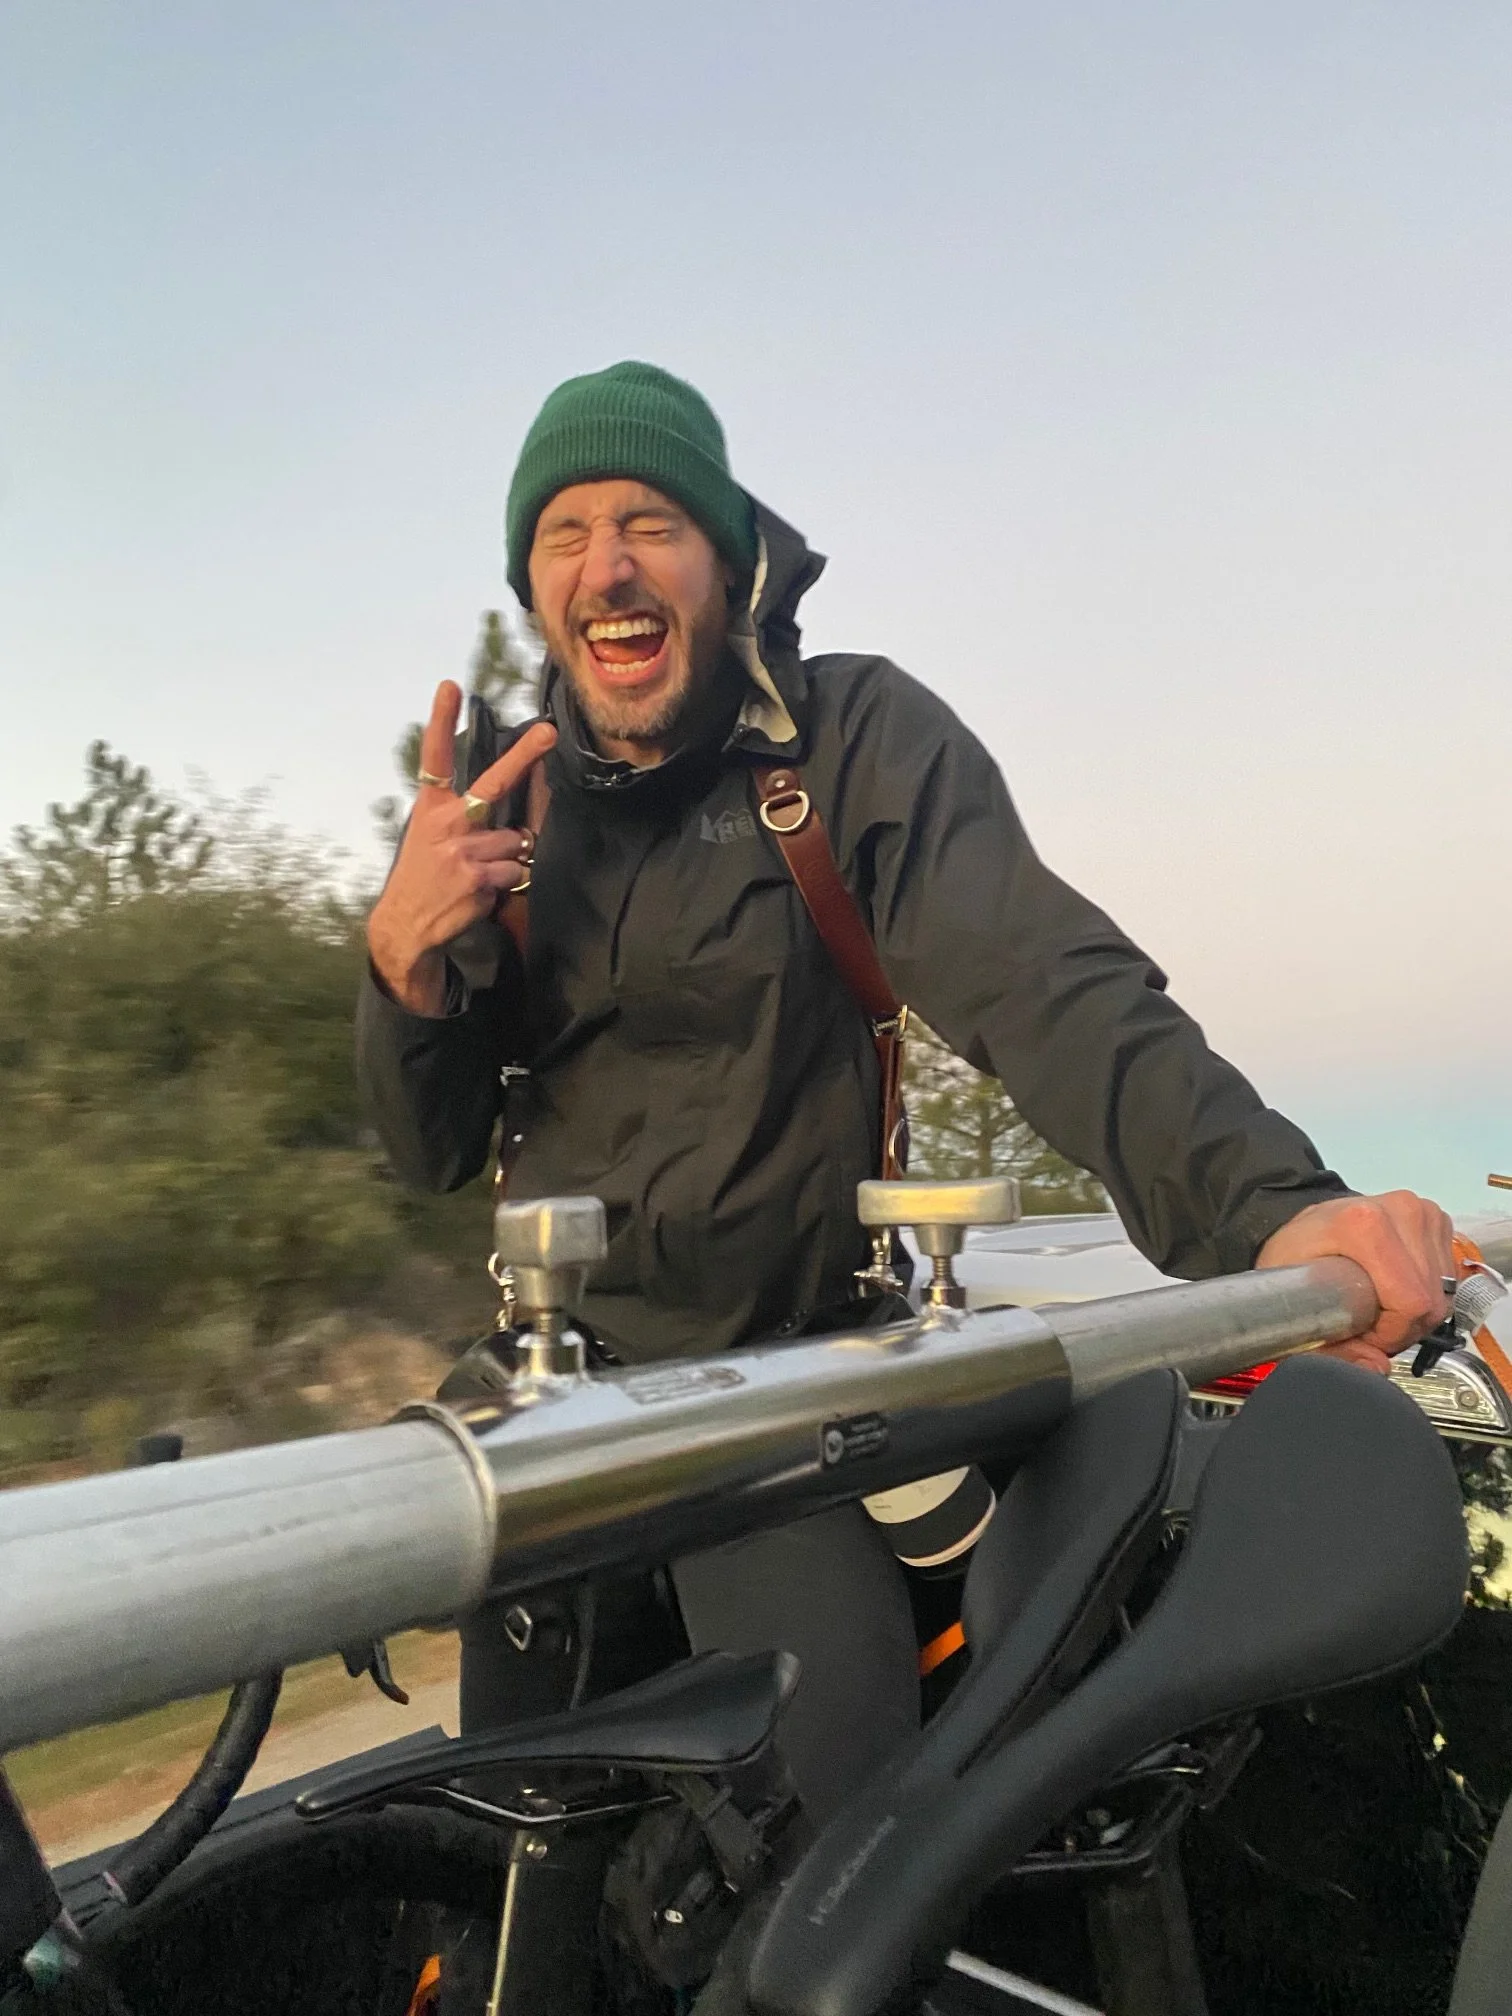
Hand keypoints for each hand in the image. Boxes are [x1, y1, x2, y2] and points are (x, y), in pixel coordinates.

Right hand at [367, 681, 556, 1014]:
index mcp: (431, 807)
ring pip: (515, 842)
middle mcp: (447, 824)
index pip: (435, 756)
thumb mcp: (428, 836)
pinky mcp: (479, 879)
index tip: (450, 686)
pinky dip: (505, 882)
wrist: (405, 925)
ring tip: (478, 872)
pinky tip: (479, 891)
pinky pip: (514, 871)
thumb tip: (509, 804)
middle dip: (524, 756)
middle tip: (548, 732)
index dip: (442, 720)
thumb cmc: (424, 874)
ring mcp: (463, 852)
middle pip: (493, 785)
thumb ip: (460, 814)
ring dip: (508, 857)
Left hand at [1254, 1191, 1457, 1373]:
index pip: (1411, 1302)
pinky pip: (1447, 1276)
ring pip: (1443, 1292)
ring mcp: (1422, 1210)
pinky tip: (1397, 1290)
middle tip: (1369, 1325)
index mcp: (1365, 1223)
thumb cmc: (1295, 1257)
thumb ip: (1330, 1347)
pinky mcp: (1435, 1218)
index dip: (1391, 1333)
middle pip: (1430, 1300)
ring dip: (1416, 1313)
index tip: (1364, 1335)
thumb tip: (1375, 1368)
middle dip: (1403, 1327)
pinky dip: (1426, 1293)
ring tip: (1381, 1307)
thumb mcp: (1293, 1302)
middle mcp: (1400, 1210)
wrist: (1305, 1227)